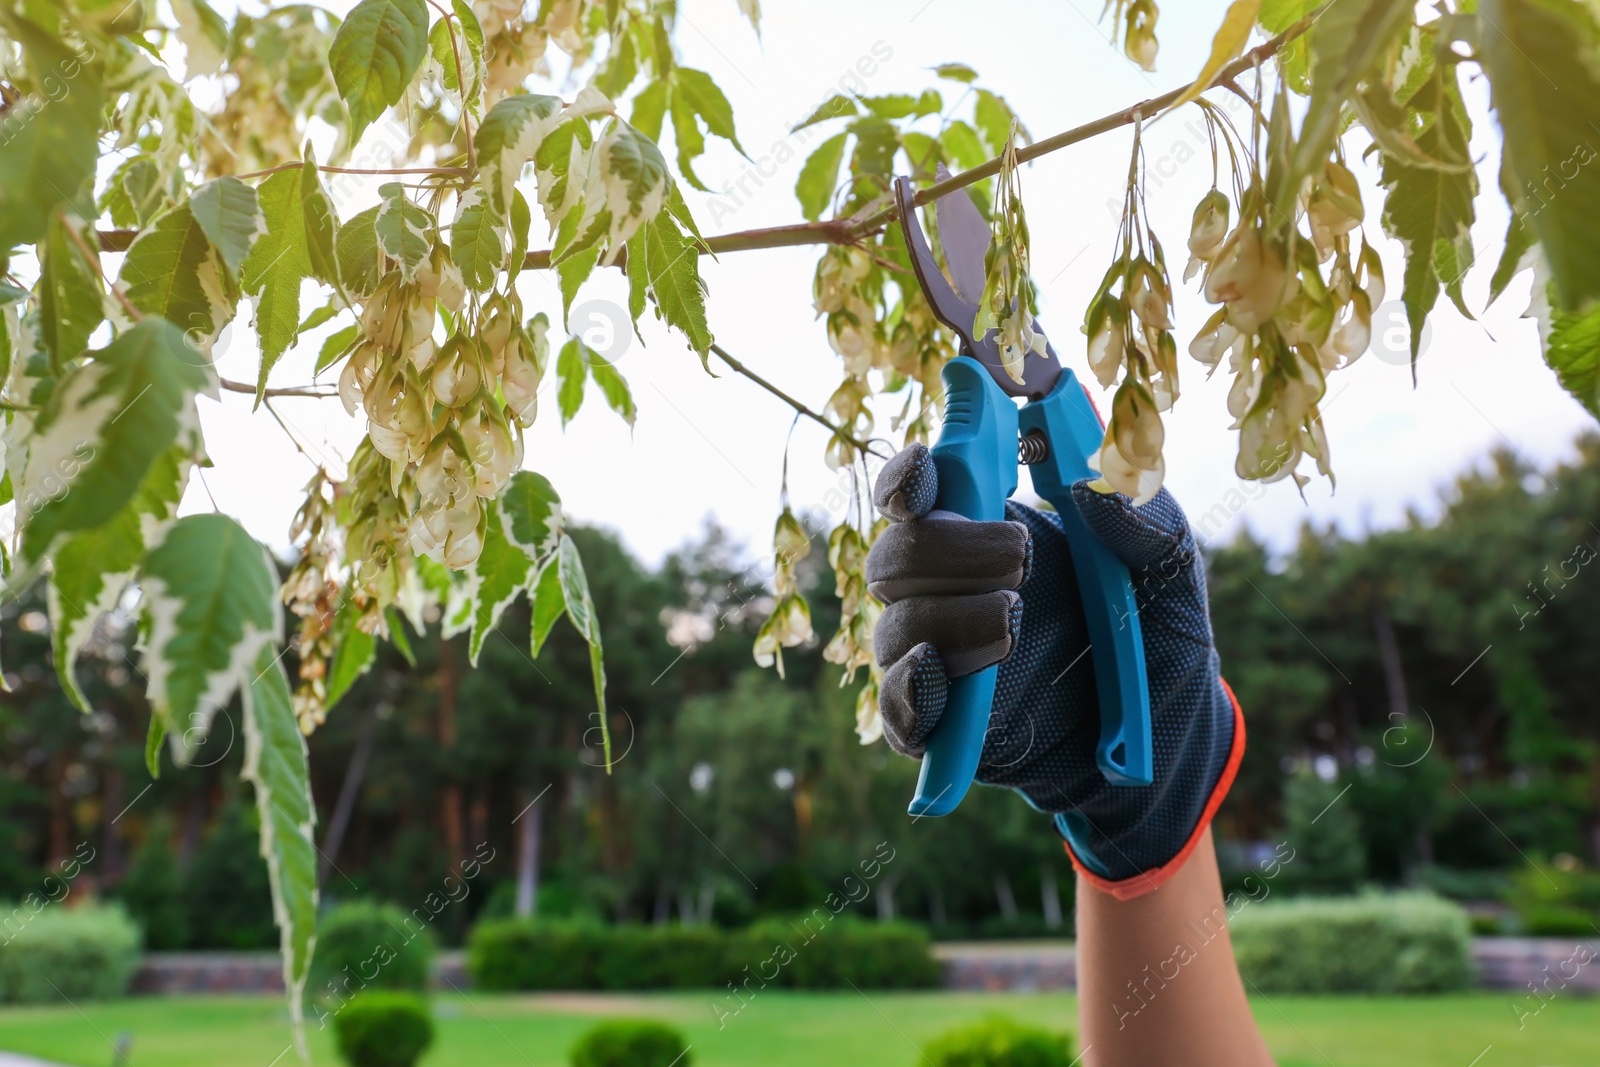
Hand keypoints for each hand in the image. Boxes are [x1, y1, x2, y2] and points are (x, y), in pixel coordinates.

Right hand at [866, 443, 1241, 892]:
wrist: (1175, 728)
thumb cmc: (1158, 627)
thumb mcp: (1170, 562)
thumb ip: (1141, 515)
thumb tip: (1090, 486)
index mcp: (987, 533)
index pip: (920, 496)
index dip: (908, 479)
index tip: (928, 469)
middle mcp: (949, 593)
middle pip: (894, 560)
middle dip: (946, 551)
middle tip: (1022, 559)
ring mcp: (941, 661)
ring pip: (894, 630)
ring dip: (947, 618)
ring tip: (1014, 621)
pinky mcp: (945, 729)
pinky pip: (898, 710)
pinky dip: (909, 691)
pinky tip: (938, 675)